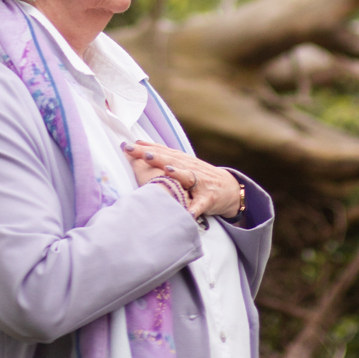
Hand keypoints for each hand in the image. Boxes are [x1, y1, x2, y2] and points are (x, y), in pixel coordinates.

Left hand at [123, 140, 244, 220]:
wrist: (229, 188)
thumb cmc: (201, 176)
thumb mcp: (183, 164)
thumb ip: (164, 156)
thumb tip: (141, 145)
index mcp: (182, 160)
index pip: (162, 151)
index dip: (146, 148)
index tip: (129, 145)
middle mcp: (190, 167)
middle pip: (171, 160)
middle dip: (157, 156)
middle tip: (142, 153)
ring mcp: (201, 182)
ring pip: (188, 176)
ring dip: (178, 173)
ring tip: (166, 170)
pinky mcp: (209, 198)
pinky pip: (201, 204)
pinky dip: (195, 207)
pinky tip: (188, 212)